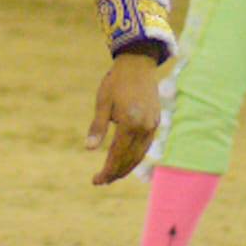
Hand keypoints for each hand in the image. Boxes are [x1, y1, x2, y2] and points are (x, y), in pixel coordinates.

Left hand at [86, 50, 160, 185]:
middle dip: (115, 173)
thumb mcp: (102, 103)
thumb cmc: (116, 82)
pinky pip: (145, 146)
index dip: (107, 171)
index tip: (96, 181)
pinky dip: (135, 157)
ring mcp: (152, 126)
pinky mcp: (155, 122)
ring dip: (126, 168)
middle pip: (129, 159)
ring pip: (139, 155)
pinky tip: (127, 160)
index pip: (117, 156)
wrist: (138, 65)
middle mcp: (144, 128)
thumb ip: (97, 127)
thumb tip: (89, 148)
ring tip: (112, 175)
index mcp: (130, 124)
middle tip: (101, 181)